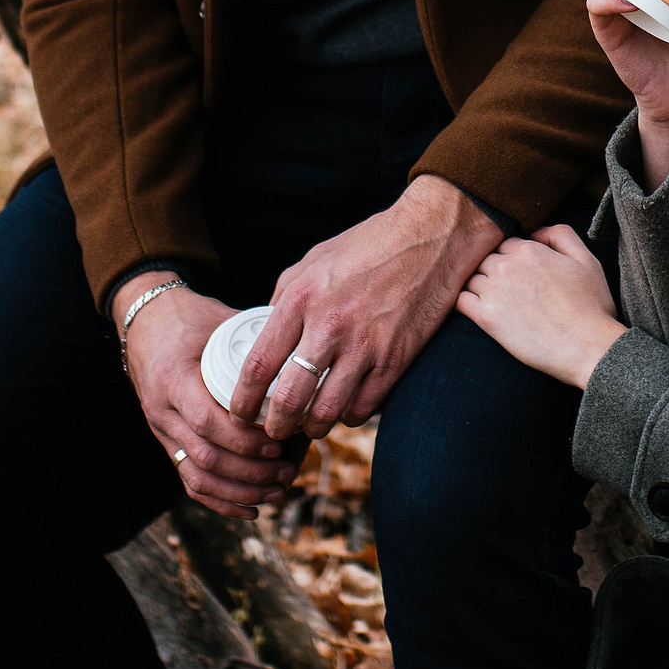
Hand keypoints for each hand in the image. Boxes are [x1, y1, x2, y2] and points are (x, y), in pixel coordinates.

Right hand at [118, 274, 296, 519]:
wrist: (145, 321)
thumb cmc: (188, 317)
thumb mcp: (219, 318)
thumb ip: (255, 338)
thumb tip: (304, 353)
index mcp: (173, 379)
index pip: (207, 423)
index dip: (244, 440)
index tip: (278, 442)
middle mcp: (162, 411)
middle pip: (206, 456)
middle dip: (251, 471)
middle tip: (289, 469)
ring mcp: (162, 430)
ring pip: (197, 476)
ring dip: (240, 491)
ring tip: (278, 490)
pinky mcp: (167, 441)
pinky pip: (189, 480)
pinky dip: (220, 501)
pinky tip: (252, 508)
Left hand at [228, 175, 502, 442]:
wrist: (430, 237)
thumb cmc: (369, 245)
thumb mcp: (314, 260)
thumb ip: (285, 299)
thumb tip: (265, 336)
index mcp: (301, 298)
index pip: (259, 364)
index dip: (243, 398)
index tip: (238, 412)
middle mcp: (329, 325)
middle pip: (289, 399)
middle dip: (274, 425)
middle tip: (272, 431)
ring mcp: (365, 346)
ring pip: (327, 413)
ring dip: (312, 428)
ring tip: (307, 425)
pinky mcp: (395, 359)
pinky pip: (364, 408)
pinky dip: (349, 416)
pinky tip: (344, 408)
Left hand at [456, 226, 626, 390]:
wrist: (587, 347)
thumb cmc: (592, 306)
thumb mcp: (587, 260)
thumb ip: (561, 235)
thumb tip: (535, 231)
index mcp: (529, 250)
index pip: (505, 243)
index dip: (511, 257)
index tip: (519, 274)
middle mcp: (507, 266)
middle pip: (485, 258)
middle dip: (493, 270)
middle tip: (506, 288)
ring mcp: (494, 291)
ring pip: (471, 277)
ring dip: (480, 285)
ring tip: (494, 300)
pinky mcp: (487, 318)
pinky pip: (461, 300)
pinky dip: (464, 301)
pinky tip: (476, 309)